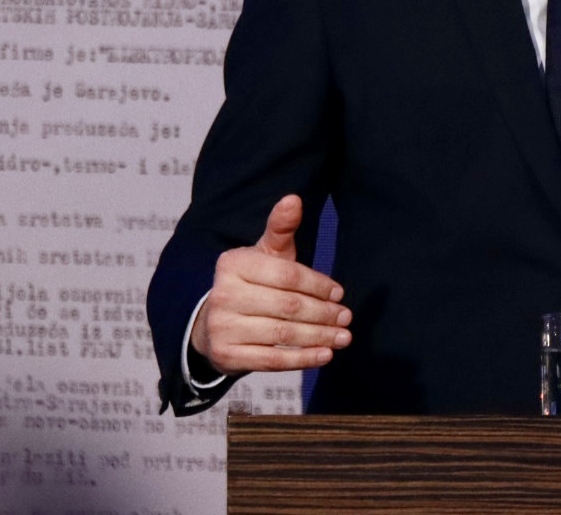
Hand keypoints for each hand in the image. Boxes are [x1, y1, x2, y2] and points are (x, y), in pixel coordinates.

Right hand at [191, 195, 351, 374]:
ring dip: (319, 337)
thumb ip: (281, 228)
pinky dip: (302, 359)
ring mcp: (222, 327)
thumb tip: (293, 199)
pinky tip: (325, 355)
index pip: (287, 275)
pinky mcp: (226, 356)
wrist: (213, 323)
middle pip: (288, 306)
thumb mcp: (265, 253)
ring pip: (282, 334)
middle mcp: (224, 295)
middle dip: (323, 313)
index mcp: (233, 264)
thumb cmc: (252, 283)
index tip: (339, 294)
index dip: (318, 285)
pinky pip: (271, 360)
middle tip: (346, 318)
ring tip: (343, 337)